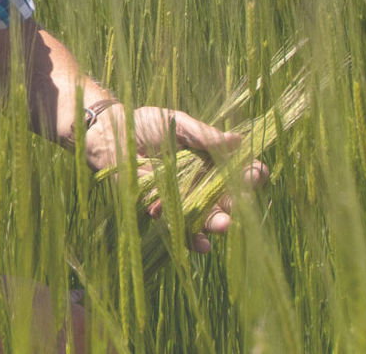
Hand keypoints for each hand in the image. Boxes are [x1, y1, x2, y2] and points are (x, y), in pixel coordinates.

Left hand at [84, 104, 267, 252]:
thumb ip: (203, 134)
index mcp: (210, 160)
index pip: (239, 171)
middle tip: (241, 203)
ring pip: (207, 218)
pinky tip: (200, 242)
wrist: (110, 134)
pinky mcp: (162, 211)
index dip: (251, 174)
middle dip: (237, 205)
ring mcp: (183, 199)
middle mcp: (201, 183)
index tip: (255, 173)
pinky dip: (190, 236)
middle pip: (227, 199)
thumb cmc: (145, 124)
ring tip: (222, 225)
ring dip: (216, 224)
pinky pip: (180, 228)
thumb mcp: (177, 123)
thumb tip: (237, 140)